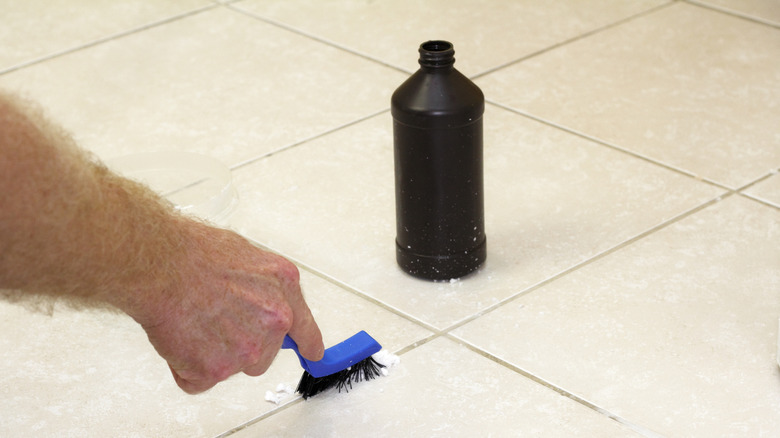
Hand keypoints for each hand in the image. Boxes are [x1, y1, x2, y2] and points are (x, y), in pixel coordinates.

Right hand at [125, 220, 323, 393]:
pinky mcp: (216, 369)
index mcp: (283, 289)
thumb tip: (262, 302)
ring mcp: (247, 348)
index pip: (305, 328)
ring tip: (193, 321)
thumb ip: (264, 287)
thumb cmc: (193, 253)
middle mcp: (273, 321)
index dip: (308, 344)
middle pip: (261, 354)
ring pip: (231, 367)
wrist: (159, 263)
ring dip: (211, 354)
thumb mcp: (247, 256)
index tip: (313, 355)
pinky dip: (186, 366)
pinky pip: (198, 380)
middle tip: (211, 317)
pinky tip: (180, 335)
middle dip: (238, 343)